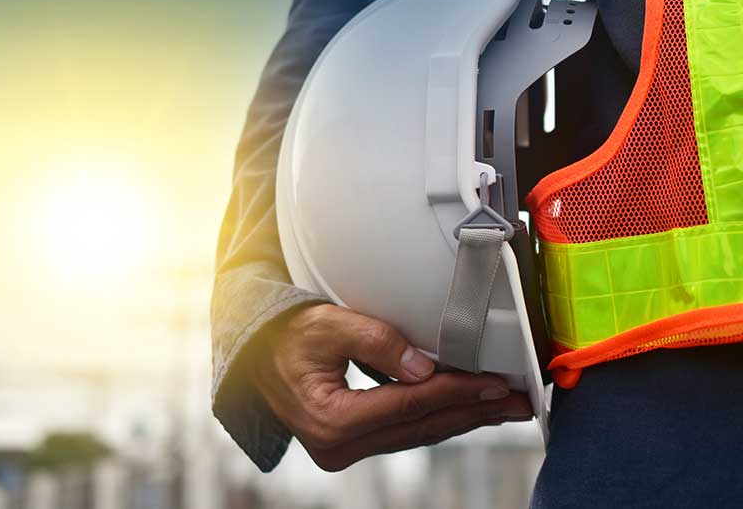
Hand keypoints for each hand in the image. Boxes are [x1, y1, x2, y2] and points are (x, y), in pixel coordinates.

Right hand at [251, 303, 532, 470]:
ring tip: (503, 407)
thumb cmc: (286, 335)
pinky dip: (438, 418)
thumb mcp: (327, 325)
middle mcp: (338, 445)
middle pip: (421, 427)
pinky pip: (405, 432)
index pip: (408, 405)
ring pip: (418, 434)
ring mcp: (345, 449)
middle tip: (518, 402)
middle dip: (473, 412)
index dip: (455, 392)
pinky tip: (465, 409)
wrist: (256, 354)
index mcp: (330, 419)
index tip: (495, 383)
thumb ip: (376, 342)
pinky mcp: (352, 443)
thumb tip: (426, 368)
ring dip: (463, 418)